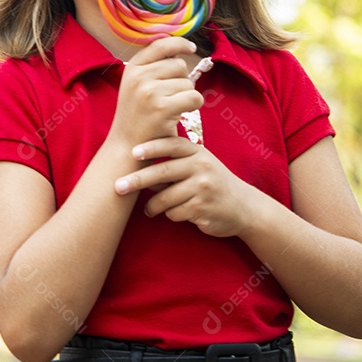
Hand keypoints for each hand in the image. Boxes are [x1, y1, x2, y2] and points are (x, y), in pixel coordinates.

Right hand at [107, 37, 202, 146]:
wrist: (126, 147)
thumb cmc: (137, 116)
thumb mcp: (136, 85)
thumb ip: (153, 67)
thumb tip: (181, 48)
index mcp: (132, 68)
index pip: (161, 44)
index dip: (179, 43)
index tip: (191, 47)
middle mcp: (139, 76)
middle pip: (179, 65)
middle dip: (182, 79)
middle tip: (170, 98)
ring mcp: (150, 91)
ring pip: (187, 82)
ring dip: (186, 95)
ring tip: (170, 109)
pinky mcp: (162, 108)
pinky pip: (194, 97)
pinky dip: (194, 105)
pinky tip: (182, 113)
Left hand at [113, 137, 256, 237]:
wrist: (244, 207)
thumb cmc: (211, 182)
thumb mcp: (199, 164)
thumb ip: (174, 162)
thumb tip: (136, 164)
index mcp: (197, 152)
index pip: (171, 145)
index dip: (151, 148)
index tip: (133, 153)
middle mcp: (202, 167)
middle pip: (162, 172)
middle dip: (137, 180)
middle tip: (118, 187)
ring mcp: (203, 188)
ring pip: (165, 198)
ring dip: (153, 206)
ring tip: (150, 209)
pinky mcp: (203, 208)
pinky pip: (174, 213)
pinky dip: (171, 215)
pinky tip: (178, 213)